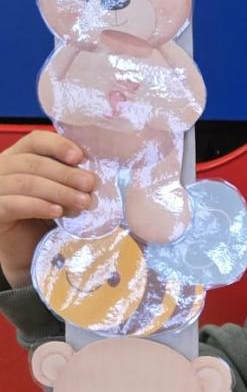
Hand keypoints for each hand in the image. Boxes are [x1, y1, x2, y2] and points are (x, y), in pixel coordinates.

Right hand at [0, 131, 95, 286]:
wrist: (27, 251)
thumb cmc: (45, 217)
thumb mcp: (58, 192)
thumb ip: (68, 178)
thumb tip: (92, 175)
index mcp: (18, 156)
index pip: (35, 140)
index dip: (58, 146)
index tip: (80, 157)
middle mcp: (2, 168)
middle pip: (33, 163)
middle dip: (66, 174)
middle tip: (90, 185)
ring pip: (26, 183)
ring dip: (58, 191)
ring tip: (82, 202)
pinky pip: (14, 205)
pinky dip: (38, 206)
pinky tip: (57, 211)